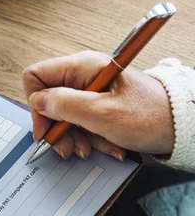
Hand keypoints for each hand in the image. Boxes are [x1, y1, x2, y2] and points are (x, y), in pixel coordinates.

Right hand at [23, 50, 174, 159]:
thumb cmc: (149, 116)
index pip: (36, 77)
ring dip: (74, 137)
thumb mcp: (102, 114)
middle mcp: (83, 75)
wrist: (180, 126)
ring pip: (63, 115)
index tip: (46, 129)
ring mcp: (90, 89)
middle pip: (49, 100)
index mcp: (82, 67)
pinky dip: (89, 137)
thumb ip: (65, 105)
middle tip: (68, 147)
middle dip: (57, 128)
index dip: (36, 105)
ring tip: (91, 148)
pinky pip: (80, 121)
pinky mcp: (97, 103)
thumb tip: (38, 102)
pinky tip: (104, 145)